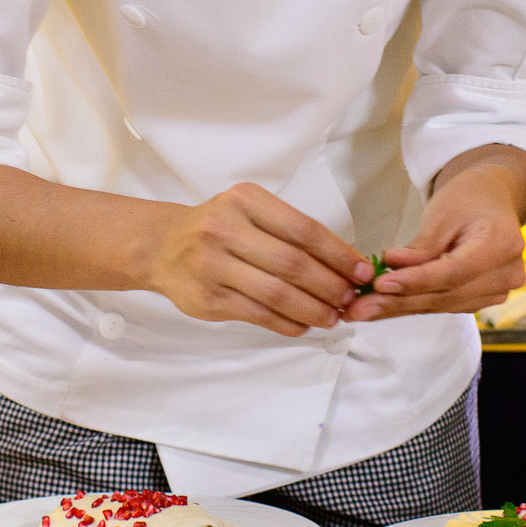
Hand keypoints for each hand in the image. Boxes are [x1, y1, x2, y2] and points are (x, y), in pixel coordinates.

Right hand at [133, 183, 371, 336]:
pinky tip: (304, 325)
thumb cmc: (219, 227)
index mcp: (246, 201)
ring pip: (277, 294)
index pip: (304, 230)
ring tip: (334, 317)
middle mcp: (226, 229)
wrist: (162, 246)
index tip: (362, 272)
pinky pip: (258, 314)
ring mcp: (213, 265)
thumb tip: (345, 265)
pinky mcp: (208, 298)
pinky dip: (287, 323)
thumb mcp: (250, 211)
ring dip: (313, 310)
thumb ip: (290, 232)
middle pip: (293, 264)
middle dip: (330, 286)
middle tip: (351, 300)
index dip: (338, 254)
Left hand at [347, 154, 525, 321]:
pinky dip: (412, 304)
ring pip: (442, 304)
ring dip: (400, 308)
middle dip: (399, 301)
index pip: (454, 271)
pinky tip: (383, 306)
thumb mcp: (443, 212)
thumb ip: (421, 246)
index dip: (416, 281)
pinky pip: (444, 304)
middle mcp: (507, 273)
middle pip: (446, 294)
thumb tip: (392, 268)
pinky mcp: (483, 298)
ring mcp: (498, 290)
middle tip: (358, 306)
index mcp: (503, 243)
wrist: (490, 199)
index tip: (381, 284)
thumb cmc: (469, 198)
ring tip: (363, 309)